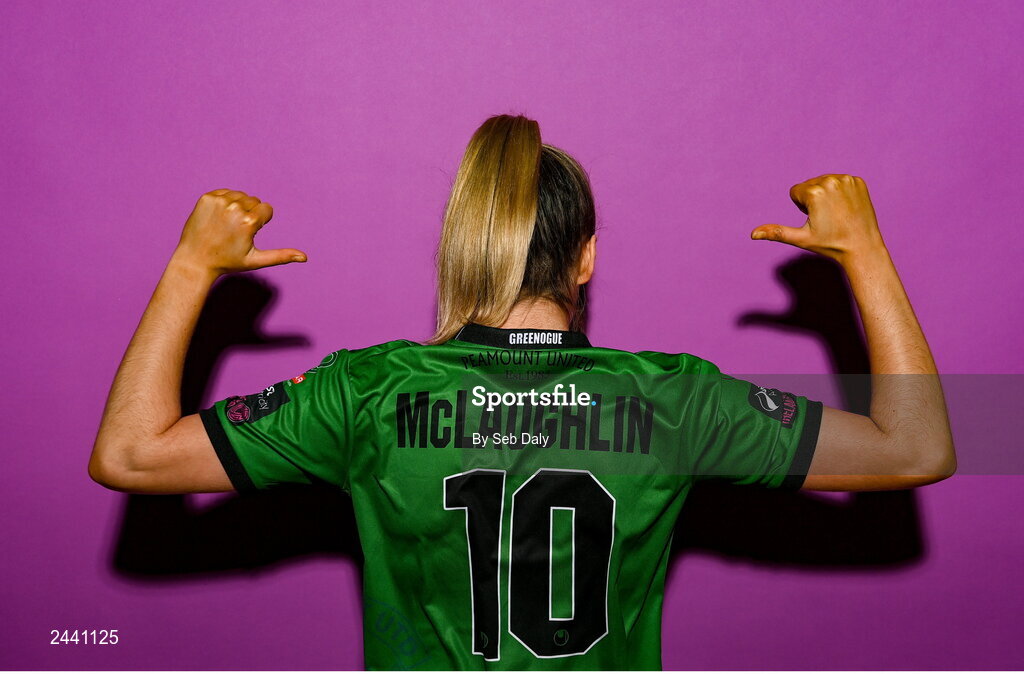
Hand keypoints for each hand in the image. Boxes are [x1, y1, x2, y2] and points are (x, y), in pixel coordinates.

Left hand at [172, 189, 307, 276]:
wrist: (194, 260)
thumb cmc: (227, 262)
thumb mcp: (256, 260)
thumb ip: (281, 256)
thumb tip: (304, 257)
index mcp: (249, 222)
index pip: (267, 209)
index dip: (261, 223)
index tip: (247, 234)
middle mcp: (234, 208)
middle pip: (254, 201)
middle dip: (250, 214)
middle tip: (235, 232)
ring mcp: (219, 201)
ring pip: (241, 195)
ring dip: (238, 207)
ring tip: (226, 225)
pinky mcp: (207, 197)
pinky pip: (225, 193)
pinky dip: (225, 202)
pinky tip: (217, 218)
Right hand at [751, 174, 886, 263]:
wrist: (862, 247)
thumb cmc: (830, 244)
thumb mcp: (800, 239)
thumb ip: (776, 232)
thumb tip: (752, 234)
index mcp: (814, 192)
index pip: (795, 192)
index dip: (801, 208)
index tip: (816, 219)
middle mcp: (830, 181)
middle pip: (809, 185)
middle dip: (813, 200)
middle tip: (827, 218)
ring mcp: (846, 180)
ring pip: (824, 182)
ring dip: (826, 195)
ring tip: (837, 213)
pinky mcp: (858, 181)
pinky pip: (840, 182)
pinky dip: (841, 193)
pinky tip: (846, 208)